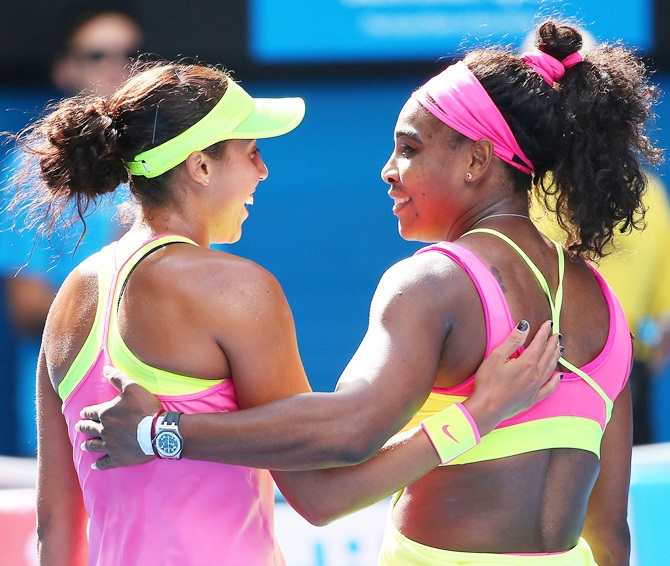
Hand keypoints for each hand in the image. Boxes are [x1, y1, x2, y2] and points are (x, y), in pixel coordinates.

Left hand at [75, 365, 162, 469]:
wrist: (158, 431)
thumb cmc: (145, 408)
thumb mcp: (133, 388)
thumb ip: (117, 378)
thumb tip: (105, 369)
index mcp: (105, 413)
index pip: (91, 412)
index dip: (86, 412)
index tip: (83, 413)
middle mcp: (104, 430)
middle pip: (89, 428)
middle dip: (83, 427)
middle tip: (79, 427)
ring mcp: (110, 446)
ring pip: (94, 445)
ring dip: (88, 445)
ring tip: (84, 446)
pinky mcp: (118, 458)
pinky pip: (105, 463)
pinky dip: (99, 464)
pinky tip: (95, 465)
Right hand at [465, 320, 560, 435]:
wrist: (487, 408)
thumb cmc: (488, 382)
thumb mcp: (497, 356)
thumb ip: (513, 340)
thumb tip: (525, 326)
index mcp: (527, 363)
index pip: (539, 343)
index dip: (544, 332)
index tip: (548, 323)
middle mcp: (535, 374)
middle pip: (547, 355)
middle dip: (552, 343)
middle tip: (556, 335)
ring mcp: (535, 388)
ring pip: (550, 369)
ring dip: (555, 358)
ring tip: (559, 349)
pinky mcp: (532, 399)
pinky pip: (549, 388)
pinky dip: (555, 381)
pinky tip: (558, 377)